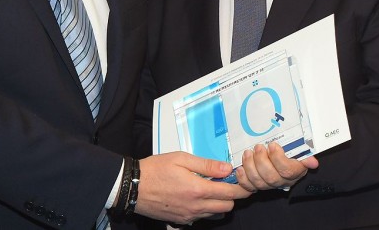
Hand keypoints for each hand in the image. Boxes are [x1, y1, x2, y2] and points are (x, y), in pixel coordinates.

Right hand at [135, 152, 251, 224]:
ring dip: (219, 203)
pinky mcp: (182, 220)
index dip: (242, 187)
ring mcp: (189, 216)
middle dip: (232, 195)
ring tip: (211, 188)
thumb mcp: (181, 159)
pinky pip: (202, 218)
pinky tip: (197, 196)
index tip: (245, 180)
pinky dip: (206, 209)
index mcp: (198, 189)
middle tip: (226, 182)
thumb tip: (227, 168)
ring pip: (216, 214)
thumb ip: (206, 165)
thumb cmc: (155, 169)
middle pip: (227, 206)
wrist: (134, 187)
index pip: (230, 193)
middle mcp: (196, 206)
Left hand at [235, 143, 318, 192]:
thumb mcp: (298, 152)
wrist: (278, 161)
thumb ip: (305, 156)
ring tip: (247, 153)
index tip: (273, 145)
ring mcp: (268, 185)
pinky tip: (240, 168)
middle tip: (258, 147)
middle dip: (262, 161)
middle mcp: (281, 181)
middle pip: (271, 177)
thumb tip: (313, 162)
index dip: (278, 159)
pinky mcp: (256, 186)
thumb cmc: (288, 154)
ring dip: (250, 166)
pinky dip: (242, 178)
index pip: (288, 170)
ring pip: (258, 182)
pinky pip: (248, 187)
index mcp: (294, 172)